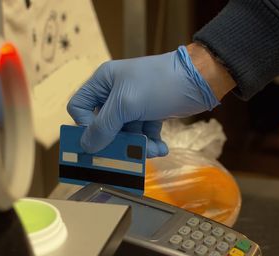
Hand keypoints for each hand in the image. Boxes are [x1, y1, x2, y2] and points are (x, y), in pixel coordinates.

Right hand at [67, 45, 224, 156]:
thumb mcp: (127, 104)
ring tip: (153, 150)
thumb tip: (86, 146)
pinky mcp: (150, 113)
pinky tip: (162, 148)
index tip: (100, 139)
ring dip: (138, 146)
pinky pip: (143, 134)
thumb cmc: (159, 84)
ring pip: (125, 134)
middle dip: (118, 141)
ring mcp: (133, 104)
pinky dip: (151, 143)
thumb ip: (104, 126)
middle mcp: (114, 92)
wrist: (199, 80)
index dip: (85, 125)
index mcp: (103, 82)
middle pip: (103, 125)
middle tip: (128, 154)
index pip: (79, 107)